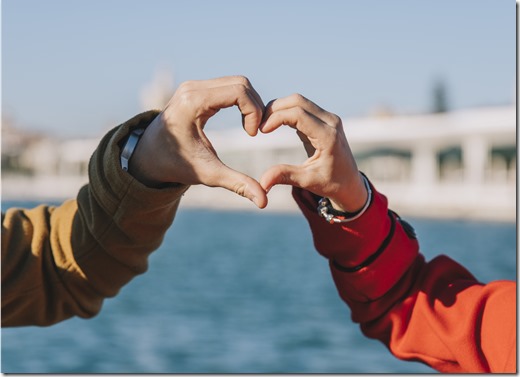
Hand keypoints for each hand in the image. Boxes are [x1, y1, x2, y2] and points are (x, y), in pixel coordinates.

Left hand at [129, 76, 267, 207]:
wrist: (150, 158)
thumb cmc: (177, 165)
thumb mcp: (208, 174)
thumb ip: (237, 184)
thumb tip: (263, 202)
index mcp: (193, 103)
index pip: (238, 92)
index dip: (254, 112)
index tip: (252, 135)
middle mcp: (192, 88)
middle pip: (241, 83)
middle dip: (256, 107)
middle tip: (255, 131)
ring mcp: (193, 86)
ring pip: (237, 82)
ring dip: (250, 104)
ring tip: (250, 128)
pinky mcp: (196, 89)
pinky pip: (228, 86)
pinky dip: (242, 101)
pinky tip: (242, 122)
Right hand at [259, 94, 366, 212]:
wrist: (350, 183)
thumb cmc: (331, 183)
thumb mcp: (307, 181)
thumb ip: (285, 176)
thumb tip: (261, 183)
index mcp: (328, 136)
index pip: (297, 114)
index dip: (275, 118)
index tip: (260, 131)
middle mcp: (331, 122)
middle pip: (297, 101)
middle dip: (274, 109)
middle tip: (258, 124)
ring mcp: (328, 118)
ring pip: (299, 101)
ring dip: (279, 108)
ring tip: (264, 124)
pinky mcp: (324, 119)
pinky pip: (302, 107)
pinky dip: (286, 112)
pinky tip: (274, 124)